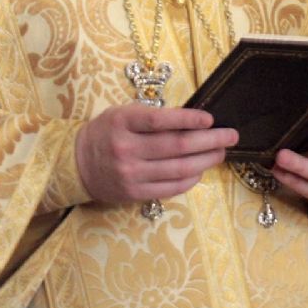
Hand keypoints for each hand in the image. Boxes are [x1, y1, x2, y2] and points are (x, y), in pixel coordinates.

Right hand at [75, 103, 235, 204]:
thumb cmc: (106, 133)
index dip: (188, 119)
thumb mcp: (122, 114)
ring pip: (178, 169)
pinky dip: (189, 179)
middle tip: (230, 136)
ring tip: (221, 152)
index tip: (210, 118)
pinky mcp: (134, 193)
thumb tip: (192, 120)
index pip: (160, 120)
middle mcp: (126, 148)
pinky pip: (170, 188)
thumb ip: (151, 116)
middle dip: (209, 141)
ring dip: (205, 160)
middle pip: (176, 146)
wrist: (77, 164)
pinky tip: (200, 170)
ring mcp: (130, 174)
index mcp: (122, 122)